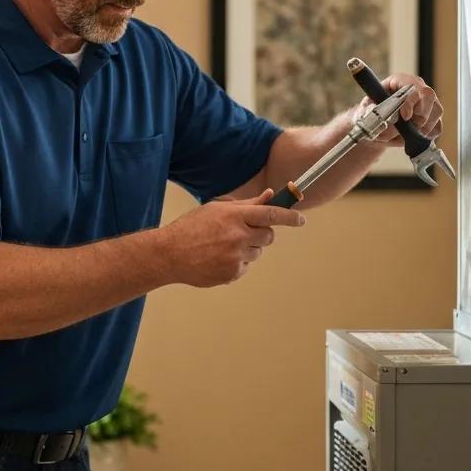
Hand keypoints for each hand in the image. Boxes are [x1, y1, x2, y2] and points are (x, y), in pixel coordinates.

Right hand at [163, 188, 305, 287]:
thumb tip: (271, 196)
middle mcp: (237, 236)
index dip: (289, 217)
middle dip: (262, 234)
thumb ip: (246, 204)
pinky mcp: (231, 274)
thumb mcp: (217, 209)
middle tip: (245, 232)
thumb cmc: (191, 227)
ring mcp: (235, 257)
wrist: (169, 254)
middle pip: (268, 236)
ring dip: (247, 249)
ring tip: (223, 246)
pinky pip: (245, 267)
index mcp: (234, 216)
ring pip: (257, 252)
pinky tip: (217, 258)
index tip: (301, 219)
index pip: (270, 214)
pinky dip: (236, 263)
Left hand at [354, 73, 442, 145]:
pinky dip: (427, 135)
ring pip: (436, 112)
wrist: (376, 125)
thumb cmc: (370, 114)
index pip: (412, 85)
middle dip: (419, 116)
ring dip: (422, 128)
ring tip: (404, 135)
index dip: (410, 101)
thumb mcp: (366, 111)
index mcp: (400, 81)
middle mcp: (418, 88)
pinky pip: (438, 126)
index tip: (405, 117)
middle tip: (406, 128)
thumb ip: (373, 114)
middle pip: (429, 97)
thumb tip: (384, 121)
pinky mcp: (433, 116)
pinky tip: (414, 138)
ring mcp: (428, 101)